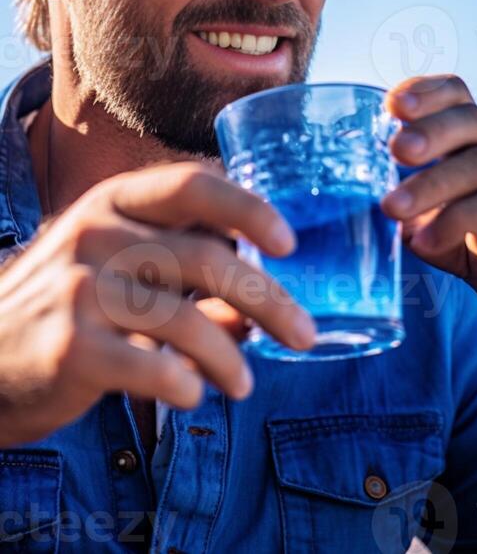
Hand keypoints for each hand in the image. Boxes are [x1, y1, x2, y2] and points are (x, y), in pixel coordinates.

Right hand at [0, 161, 314, 446]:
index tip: (289, 243)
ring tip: (243, 384)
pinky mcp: (71, 347)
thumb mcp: (120, 269)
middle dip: (267, 299)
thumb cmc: (69, 306)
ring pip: (185, 320)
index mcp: (113, 203)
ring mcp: (80, 289)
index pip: (192, 187)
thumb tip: (258, 310)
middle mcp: (96, 234)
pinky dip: (184, 383)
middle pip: (205, 258)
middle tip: (304, 333)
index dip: (248, 209)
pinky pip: (150, 366)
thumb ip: (185, 277)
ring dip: (229, 358)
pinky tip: (194, 394)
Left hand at [380, 75, 476, 303]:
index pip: (452, 92)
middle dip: (431, 130)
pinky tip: (424, 241)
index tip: (392, 106)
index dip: (425, 91)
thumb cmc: (448, 234)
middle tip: (397, 150)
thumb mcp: (415, 208)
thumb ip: (388, 192)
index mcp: (461, 133)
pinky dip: (453, 222)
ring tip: (393, 207)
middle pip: (469, 119)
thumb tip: (335, 196)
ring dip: (432, 183)